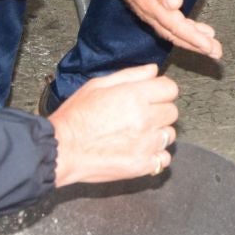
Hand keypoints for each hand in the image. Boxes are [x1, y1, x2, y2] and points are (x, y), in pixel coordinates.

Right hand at [47, 64, 179, 186]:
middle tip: (140, 117)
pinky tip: (140, 152)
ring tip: (137, 136)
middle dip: (159, 112)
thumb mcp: (97, 85)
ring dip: (157, 134)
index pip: (171, 89)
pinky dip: (155, 156)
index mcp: (135, 96)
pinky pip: (163, 159)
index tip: (152, 97)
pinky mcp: (142, 165)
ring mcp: (146, 143)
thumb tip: (154, 70)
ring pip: (169, 135)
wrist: (62, 150)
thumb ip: (130, 75)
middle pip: (172, 112)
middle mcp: (145, 118)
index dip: (161, 91)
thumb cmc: (75, 117)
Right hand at [107, 0, 222, 58]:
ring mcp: (150, 12)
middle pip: (175, 34)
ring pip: (173, 32)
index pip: (175, 26)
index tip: (208, 46)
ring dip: (192, 40)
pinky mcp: (152, 8)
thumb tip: (175, 4)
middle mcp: (150, 12)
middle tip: (216, 52)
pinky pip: (169, 25)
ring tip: (210, 46)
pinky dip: (185, 30)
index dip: (192, 37)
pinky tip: (196, 31)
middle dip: (196, 45)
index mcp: (151, 4)